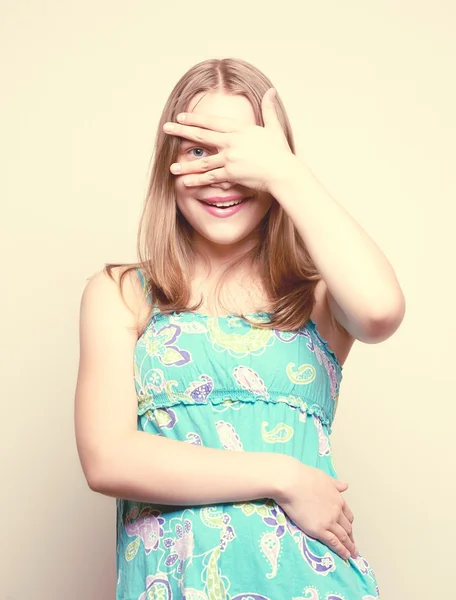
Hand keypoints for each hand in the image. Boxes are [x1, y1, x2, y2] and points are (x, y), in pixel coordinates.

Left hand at [163, 88, 295, 192]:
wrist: (284, 172)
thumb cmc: (280, 152)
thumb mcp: (274, 128)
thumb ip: (269, 109)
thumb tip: (271, 91)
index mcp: (240, 129)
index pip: (213, 122)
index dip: (195, 119)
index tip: (181, 116)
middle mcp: (232, 142)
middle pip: (202, 135)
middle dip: (182, 131)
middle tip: (166, 128)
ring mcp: (231, 158)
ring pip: (203, 161)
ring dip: (186, 164)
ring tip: (171, 166)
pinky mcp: (232, 174)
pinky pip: (211, 177)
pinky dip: (198, 180)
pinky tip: (185, 183)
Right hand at [274, 459, 357, 559]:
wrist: (291, 482)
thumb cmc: (304, 476)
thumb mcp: (324, 478)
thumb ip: (335, 484)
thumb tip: (345, 485)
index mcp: (338, 498)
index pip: (347, 515)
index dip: (349, 524)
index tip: (349, 530)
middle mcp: (336, 511)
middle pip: (347, 527)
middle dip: (350, 537)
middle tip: (352, 545)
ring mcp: (329, 521)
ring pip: (343, 537)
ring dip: (349, 546)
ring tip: (353, 554)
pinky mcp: (319, 529)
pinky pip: (334, 542)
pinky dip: (341, 550)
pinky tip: (345, 555)